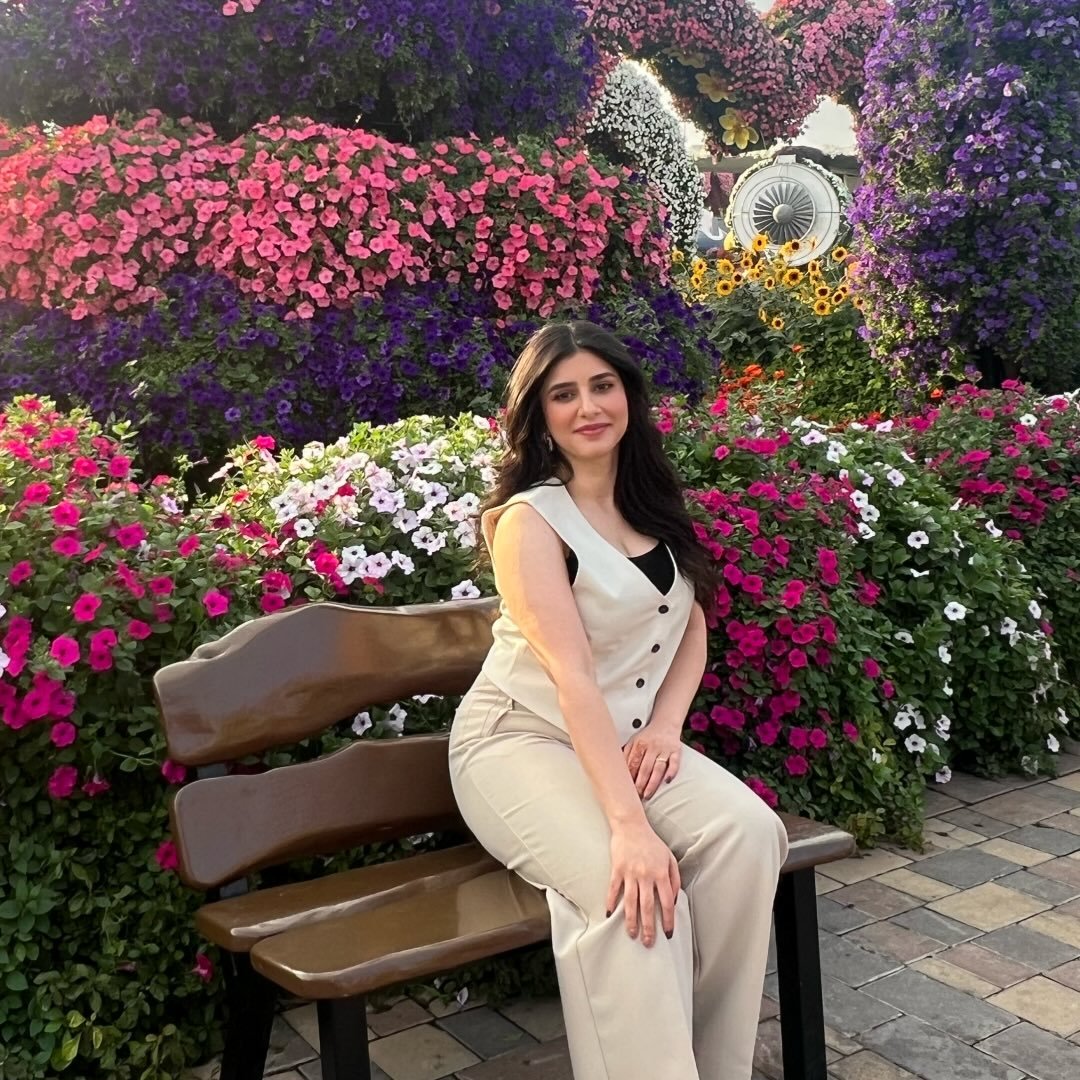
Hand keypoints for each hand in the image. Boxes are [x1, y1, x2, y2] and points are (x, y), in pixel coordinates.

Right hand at [606, 821, 679, 946]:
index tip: (668, 933)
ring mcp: (630, 873)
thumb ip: (674, 878)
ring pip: (630, 902)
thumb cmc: (652, 843)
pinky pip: (613, 889)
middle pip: (648, 907)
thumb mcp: (670, 858)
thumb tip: (674, 900)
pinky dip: (611, 902)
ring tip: (632, 935)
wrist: (631, 825)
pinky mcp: (617, 869)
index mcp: (661, 873)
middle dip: (649, 927)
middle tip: (648, 943)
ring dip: (631, 920)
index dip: (668, 920)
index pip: (667, 902)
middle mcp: (646, 875)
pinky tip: (609, 914)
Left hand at [623, 721, 682, 798]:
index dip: (629, 778)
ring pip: (658, 768)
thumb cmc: (648, 736)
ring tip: (647, 795)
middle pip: (644, 768)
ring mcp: (665, 749)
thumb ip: (626, 754)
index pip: (632, 763)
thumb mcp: (633, 741)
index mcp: (639, 744)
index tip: (626, 789)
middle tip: (636, 797)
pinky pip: (674, 763)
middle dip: (639, 784)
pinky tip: (666, 781)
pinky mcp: (676, 751)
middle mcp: (652, 746)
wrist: (666, 723)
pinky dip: (671, 772)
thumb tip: (616, 769)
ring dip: (652, 783)